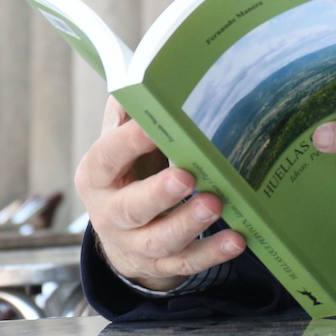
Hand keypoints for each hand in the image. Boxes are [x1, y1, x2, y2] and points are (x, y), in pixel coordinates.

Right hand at [75, 98, 245, 290]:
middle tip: (187, 176)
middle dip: (158, 193)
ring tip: (216, 204)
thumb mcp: (120, 144)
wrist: (121, 236)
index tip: (153, 125)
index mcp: (97, 175)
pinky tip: (237, 239)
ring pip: (159, 240)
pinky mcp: (161, 266)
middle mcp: (110, 214)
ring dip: (188, 224)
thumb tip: (142, 69)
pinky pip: (186, 263)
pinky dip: (211, 253)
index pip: (107, 156)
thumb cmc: (129, 172)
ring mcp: (135, 245)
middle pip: (131, 207)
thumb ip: (129, 113)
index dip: (128, 142)